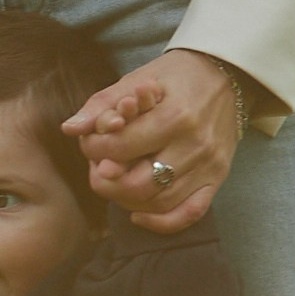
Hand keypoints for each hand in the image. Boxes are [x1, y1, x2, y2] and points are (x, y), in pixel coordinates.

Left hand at [62, 49, 243, 229]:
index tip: (91, 142)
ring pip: (159, 203)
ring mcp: (209, 165)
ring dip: (128, 199)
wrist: (223, 74)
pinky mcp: (218, 178)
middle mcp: (194, 145)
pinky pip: (190, 213)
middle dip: (108, 181)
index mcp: (174, 115)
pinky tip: (139, 213)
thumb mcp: (136, 79)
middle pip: (138, 184)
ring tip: (117, 182)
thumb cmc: (174, 76)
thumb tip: (70, 129)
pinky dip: (162, 221)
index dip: (94, 149)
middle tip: (100, 167)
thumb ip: (101, 105)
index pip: (119, 148)